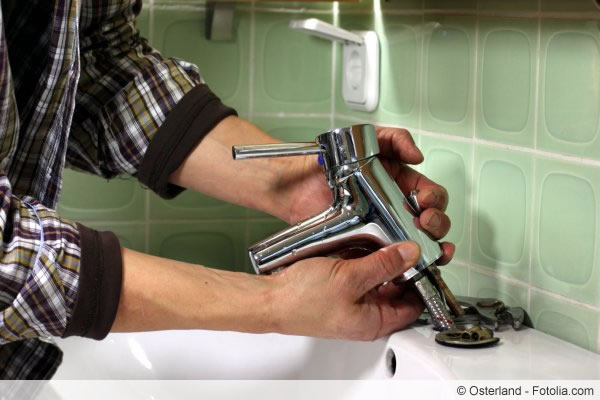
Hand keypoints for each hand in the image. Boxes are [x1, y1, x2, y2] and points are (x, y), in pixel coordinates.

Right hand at [268, 242, 422, 339]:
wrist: (269, 300)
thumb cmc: (301, 301)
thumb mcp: (349, 277)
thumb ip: (383, 264)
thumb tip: (410, 254)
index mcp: (375, 322)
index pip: (414, 304)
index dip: (422, 280)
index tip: (424, 258)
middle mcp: (366, 315)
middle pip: (397, 288)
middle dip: (400, 265)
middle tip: (402, 243)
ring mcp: (352, 303)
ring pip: (378, 277)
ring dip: (380, 259)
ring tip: (380, 240)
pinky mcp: (339, 291)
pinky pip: (360, 273)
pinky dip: (362, 258)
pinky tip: (358, 245)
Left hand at [282, 126, 453, 264]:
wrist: (299, 184)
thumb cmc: (331, 163)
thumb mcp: (370, 141)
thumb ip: (396, 139)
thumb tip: (417, 155)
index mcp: (403, 185)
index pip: (432, 196)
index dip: (435, 201)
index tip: (425, 202)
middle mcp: (397, 209)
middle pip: (432, 222)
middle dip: (438, 225)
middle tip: (427, 223)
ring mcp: (383, 229)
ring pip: (418, 244)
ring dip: (433, 249)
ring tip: (433, 250)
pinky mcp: (367, 247)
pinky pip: (390, 262)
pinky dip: (404, 267)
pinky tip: (408, 267)